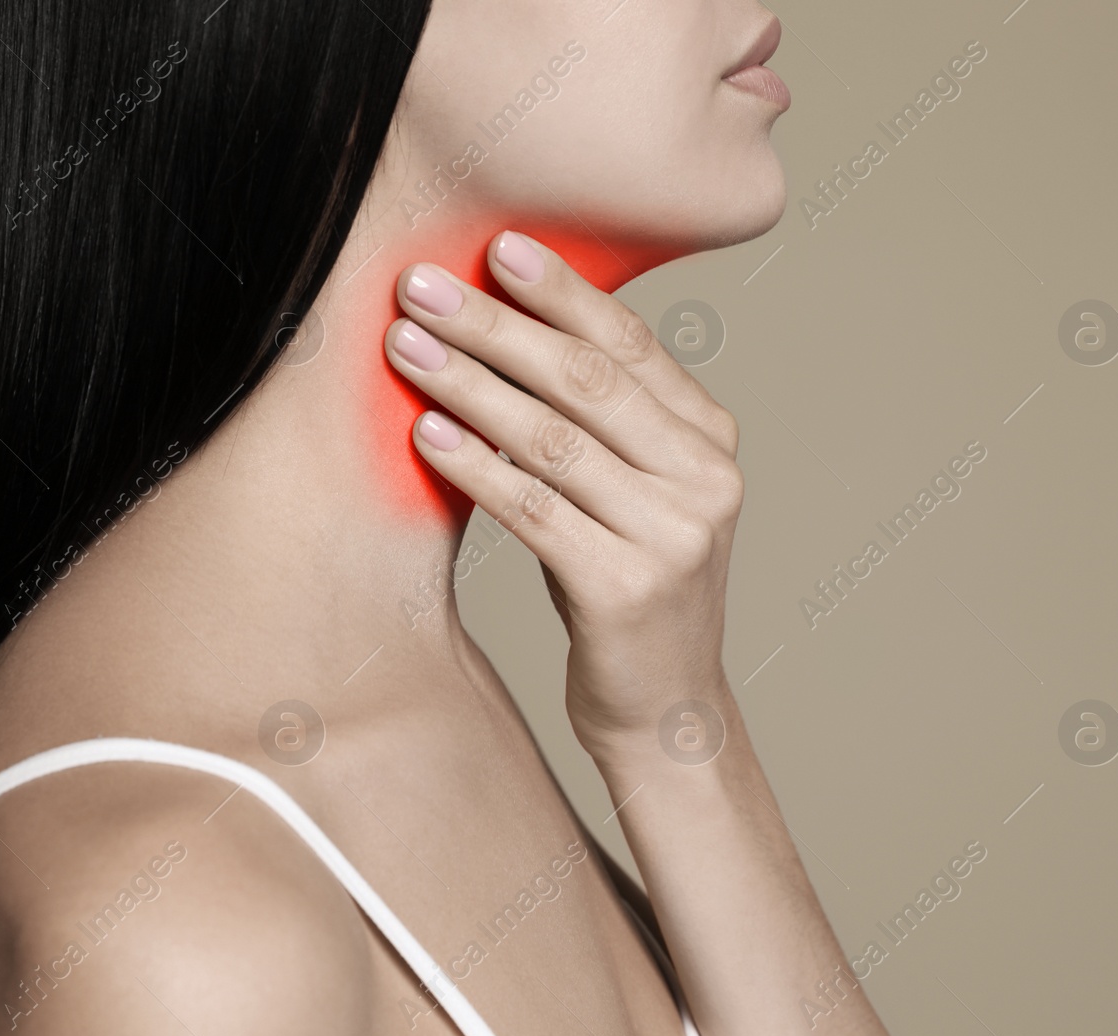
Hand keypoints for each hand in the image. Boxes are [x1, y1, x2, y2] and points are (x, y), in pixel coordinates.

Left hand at [385, 232, 744, 754]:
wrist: (664, 707)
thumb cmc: (627, 580)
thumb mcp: (637, 489)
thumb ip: (605, 417)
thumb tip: (509, 322)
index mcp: (711, 439)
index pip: (629, 346)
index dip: (561, 292)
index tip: (497, 246)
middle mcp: (706, 479)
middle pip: (586, 382)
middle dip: (496, 326)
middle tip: (422, 285)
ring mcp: (673, 536)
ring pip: (553, 441)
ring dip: (470, 386)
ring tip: (406, 346)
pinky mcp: (626, 590)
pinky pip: (534, 511)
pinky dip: (475, 468)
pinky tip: (426, 434)